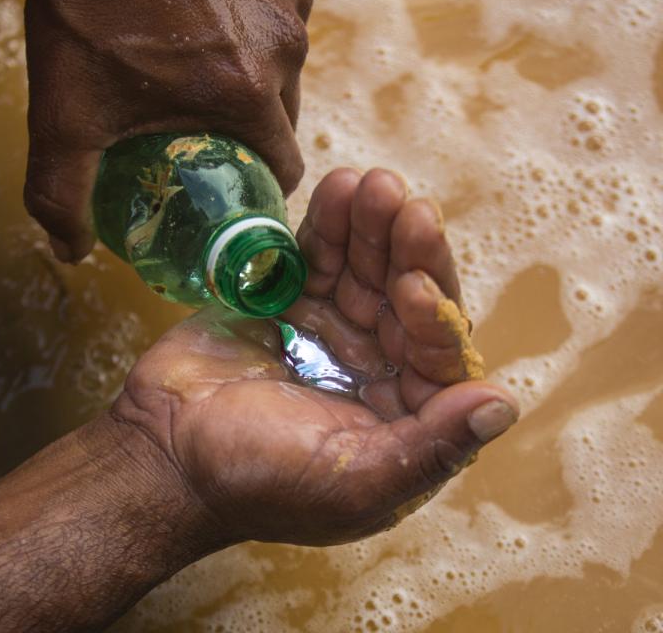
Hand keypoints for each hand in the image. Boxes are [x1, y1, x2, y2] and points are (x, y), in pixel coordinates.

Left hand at [16, 0, 312, 261]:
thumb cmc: (81, 9)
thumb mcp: (63, 117)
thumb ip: (62, 196)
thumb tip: (70, 252)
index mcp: (247, 94)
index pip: (280, 168)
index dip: (249, 181)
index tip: (221, 177)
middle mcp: (286, 42)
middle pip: (281, 109)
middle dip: (241, 119)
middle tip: (187, 108)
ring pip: (283, 49)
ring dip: (248, 57)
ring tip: (188, 43)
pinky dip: (253, 1)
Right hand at [109, 168, 518, 545]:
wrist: (164, 454)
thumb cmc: (258, 483)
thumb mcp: (354, 484)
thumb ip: (431, 448)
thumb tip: (502, 403)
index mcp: (405, 417)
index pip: (440, 354)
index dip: (433, 316)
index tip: (412, 287)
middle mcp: (377, 368)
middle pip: (407, 297)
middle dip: (407, 251)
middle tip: (404, 204)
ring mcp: (331, 330)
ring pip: (365, 267)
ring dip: (370, 225)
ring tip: (368, 182)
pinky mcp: (286, 300)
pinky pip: (315, 255)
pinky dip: (327, 223)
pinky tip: (337, 187)